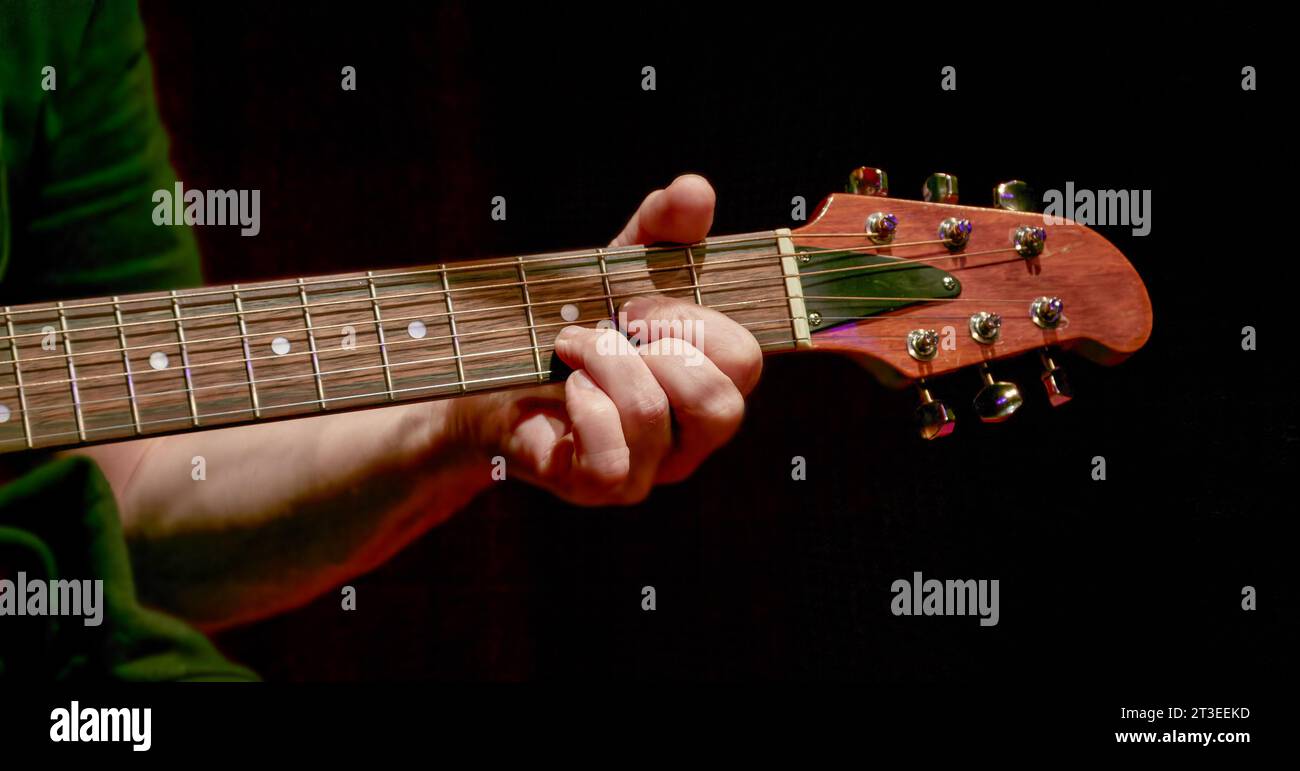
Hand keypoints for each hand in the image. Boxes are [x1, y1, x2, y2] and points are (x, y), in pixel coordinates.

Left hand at [451, 174, 762, 504]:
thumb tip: (696, 189)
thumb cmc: (571, 324)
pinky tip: (567, 389)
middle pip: (721, 403)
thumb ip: (662, 229)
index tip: (635, 301)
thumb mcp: (618, 267)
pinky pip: (612, 460)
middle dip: (656, 345)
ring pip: (652, 417)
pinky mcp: (601, 486)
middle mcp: (691, 435)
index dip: (694, 321)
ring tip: (570, 344)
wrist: (490, 376)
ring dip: (602, 361)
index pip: (745, 360)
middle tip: (610, 322)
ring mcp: (649, 468)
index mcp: (709, 380)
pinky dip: (585, 409)